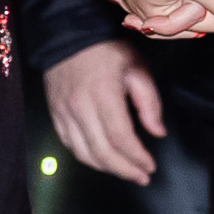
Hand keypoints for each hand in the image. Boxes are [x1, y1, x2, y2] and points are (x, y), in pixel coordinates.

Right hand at [44, 38, 166, 184]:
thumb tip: (157, 132)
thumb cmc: (107, 51)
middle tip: (142, 177)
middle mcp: (81, 107)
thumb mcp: (137, 68)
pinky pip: (71, 145)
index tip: (150, 166)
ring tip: (126, 171)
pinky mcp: (56, 115)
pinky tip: (103, 160)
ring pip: (84, 154)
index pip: (121, 137)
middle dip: (125, 170)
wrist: (68, 36)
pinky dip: (88, 158)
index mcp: (104, 94)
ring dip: (107, 168)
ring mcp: (64, 113)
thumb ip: (149, 102)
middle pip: (102, 152)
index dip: (137, 157)